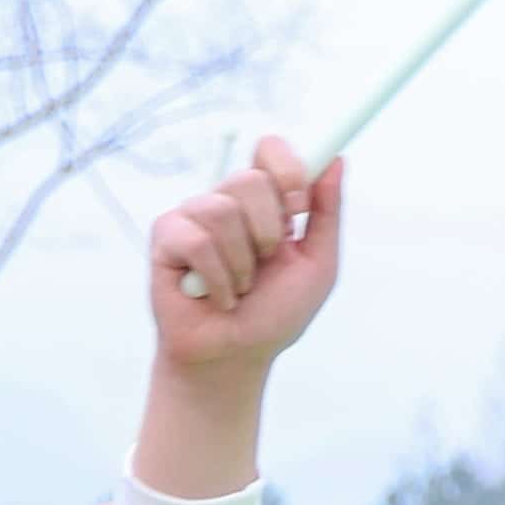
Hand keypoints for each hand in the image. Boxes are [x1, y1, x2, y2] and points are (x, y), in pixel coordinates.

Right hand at [142, 140, 342, 382]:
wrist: (236, 354)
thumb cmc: (276, 312)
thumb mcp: (318, 264)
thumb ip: (327, 213)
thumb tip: (338, 159)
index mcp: (266, 202)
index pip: (270, 150)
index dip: (287, 169)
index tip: (299, 207)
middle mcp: (228, 201)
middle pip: (249, 179)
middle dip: (268, 231)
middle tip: (266, 262)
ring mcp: (194, 216)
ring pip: (222, 211)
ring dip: (243, 264)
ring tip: (240, 287)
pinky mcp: (166, 236)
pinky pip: (197, 241)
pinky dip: (218, 280)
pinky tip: (216, 297)